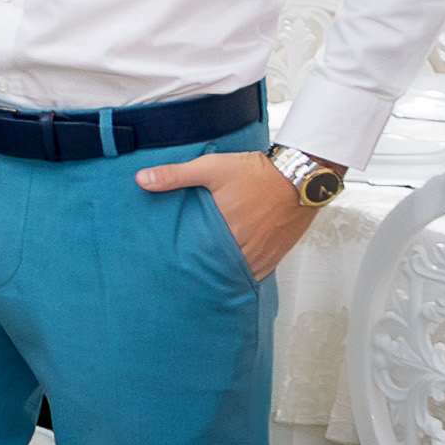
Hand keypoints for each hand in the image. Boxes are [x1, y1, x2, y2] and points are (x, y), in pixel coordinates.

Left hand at [139, 148, 309, 277]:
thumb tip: (142, 180)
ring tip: (207, 275)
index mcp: (228, 233)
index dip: (187, 268)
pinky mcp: (277, 253)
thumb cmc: (259, 173)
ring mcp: (265, 254)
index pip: (201, 263)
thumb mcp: (212, 168)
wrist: (302, 174)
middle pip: (220, 272)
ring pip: (238, 274)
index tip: (174, 271)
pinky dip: (244, 272)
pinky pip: (257, 271)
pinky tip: (231, 268)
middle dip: (204, 273)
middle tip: (186, 276)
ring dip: (224, 274)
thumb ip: (175, 175)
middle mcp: (248, 249)